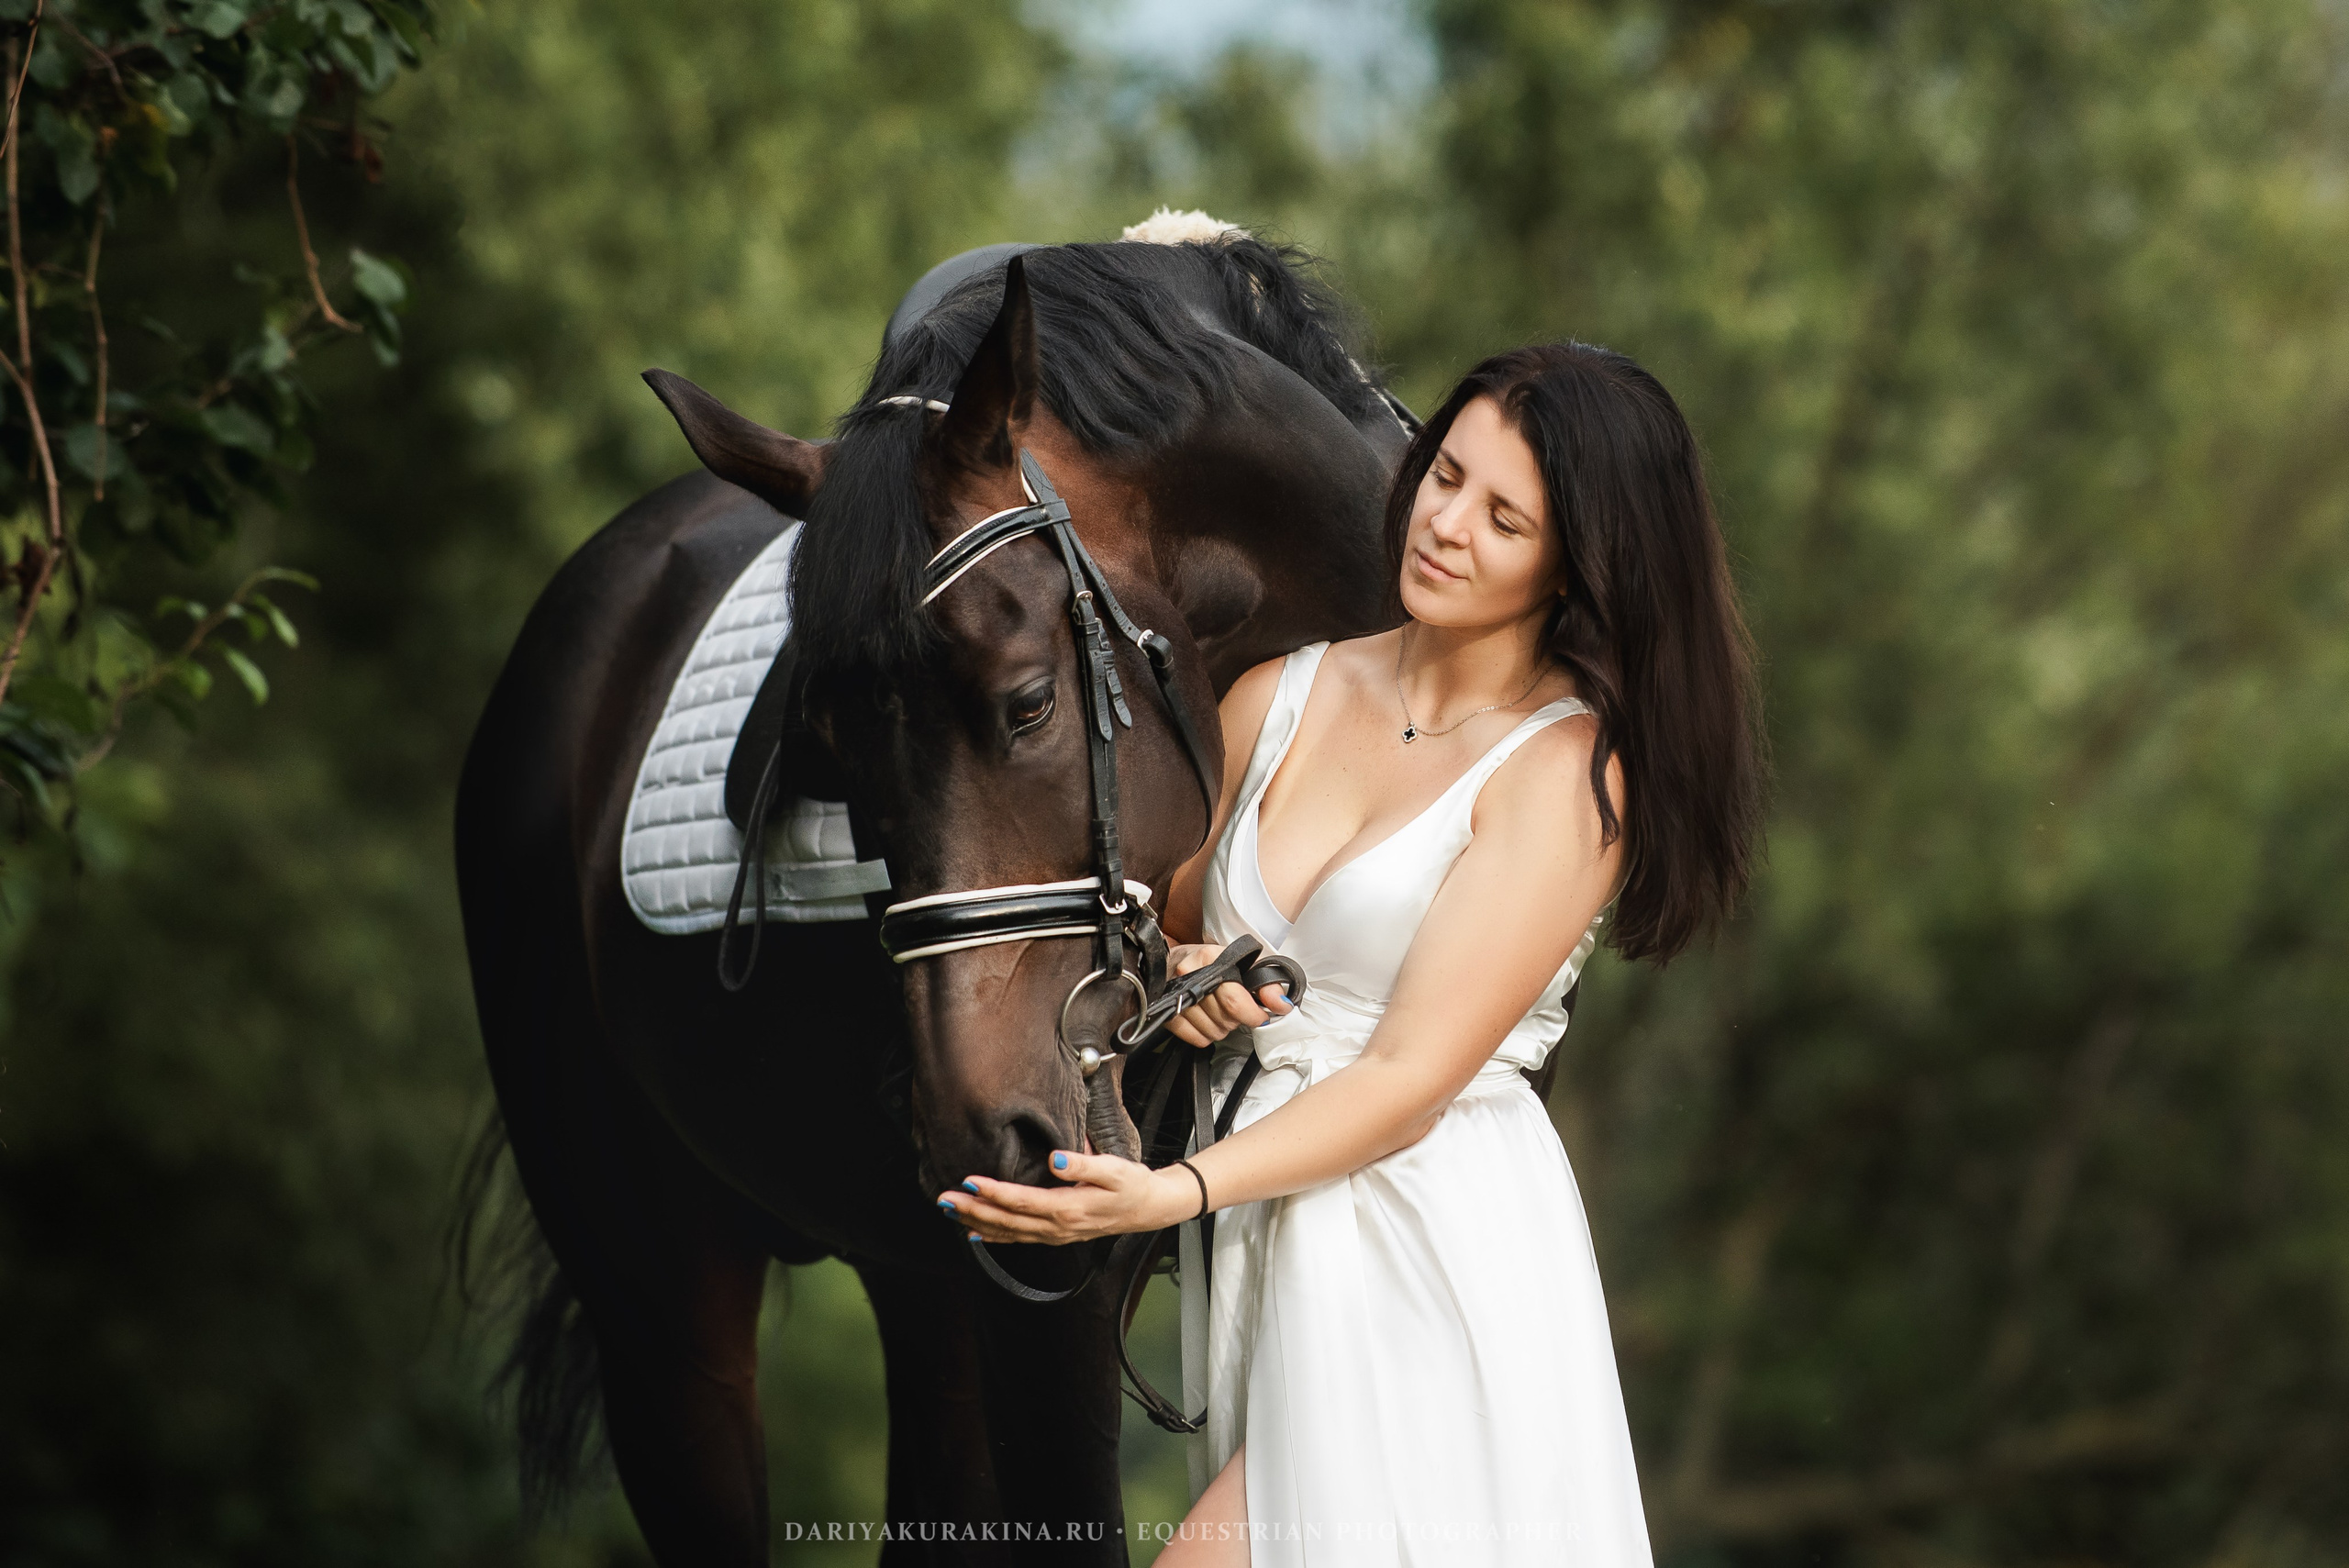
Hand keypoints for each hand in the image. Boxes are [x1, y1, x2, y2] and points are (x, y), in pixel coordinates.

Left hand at [936, 1149, 1200, 1244]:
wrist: (1147, 1209)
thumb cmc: (1130, 1184)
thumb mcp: (1113, 1168)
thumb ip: (1083, 1163)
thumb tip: (1055, 1159)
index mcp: (1067, 1208)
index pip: (1022, 1201)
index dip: (994, 1192)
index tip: (968, 1181)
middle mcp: (1056, 1227)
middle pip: (1007, 1220)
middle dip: (973, 1209)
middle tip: (943, 1199)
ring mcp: (1054, 1235)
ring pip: (1008, 1233)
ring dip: (977, 1222)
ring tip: (949, 1212)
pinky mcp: (1055, 1235)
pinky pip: (1018, 1239)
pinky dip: (994, 1237)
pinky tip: (974, 1233)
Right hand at [1163, 941, 1294, 1048]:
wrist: (1177, 960)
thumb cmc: (1214, 963)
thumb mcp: (1244, 964)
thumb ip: (1267, 984)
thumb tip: (1282, 1005)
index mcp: (1210, 958)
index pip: (1234, 998)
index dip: (1252, 1013)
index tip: (1261, 1015)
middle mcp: (1188, 974)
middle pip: (1225, 1017)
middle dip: (1238, 1018)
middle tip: (1236, 1008)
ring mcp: (1175, 995)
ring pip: (1213, 1031)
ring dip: (1223, 1027)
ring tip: (1220, 1011)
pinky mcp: (1168, 1013)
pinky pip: (1198, 1039)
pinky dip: (1207, 1035)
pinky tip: (1208, 1020)